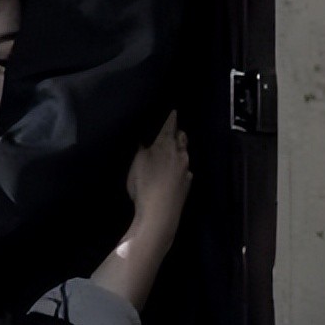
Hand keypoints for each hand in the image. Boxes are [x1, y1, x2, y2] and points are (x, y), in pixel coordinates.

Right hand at [126, 111, 191, 236]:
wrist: (160, 213)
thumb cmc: (145, 184)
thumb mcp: (137, 163)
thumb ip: (141, 150)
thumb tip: (144, 141)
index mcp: (166, 145)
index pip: (170, 126)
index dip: (171, 118)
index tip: (174, 111)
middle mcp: (180, 155)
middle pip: (182, 139)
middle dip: (178, 133)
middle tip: (172, 130)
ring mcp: (186, 171)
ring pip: (184, 154)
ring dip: (179, 150)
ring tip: (170, 151)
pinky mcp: (187, 185)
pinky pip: (184, 170)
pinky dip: (179, 167)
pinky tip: (173, 172)